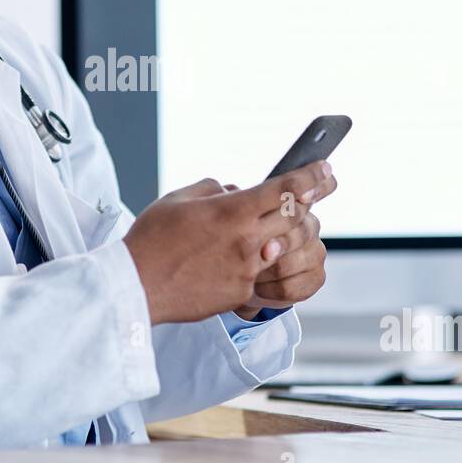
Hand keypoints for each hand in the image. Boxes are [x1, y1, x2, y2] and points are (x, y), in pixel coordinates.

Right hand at [123, 161, 332, 324]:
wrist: (135, 286)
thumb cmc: (151, 239)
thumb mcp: (178, 199)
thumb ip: (212, 189)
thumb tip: (233, 191)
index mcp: (232, 212)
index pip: (285, 189)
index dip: (311, 177)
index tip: (326, 168)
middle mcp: (246, 242)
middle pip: (296, 218)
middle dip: (309, 203)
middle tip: (316, 192)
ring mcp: (246, 271)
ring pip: (284, 248)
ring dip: (287, 234)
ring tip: (278, 225)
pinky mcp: (240, 295)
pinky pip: (262, 274)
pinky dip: (259, 262)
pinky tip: (243, 258)